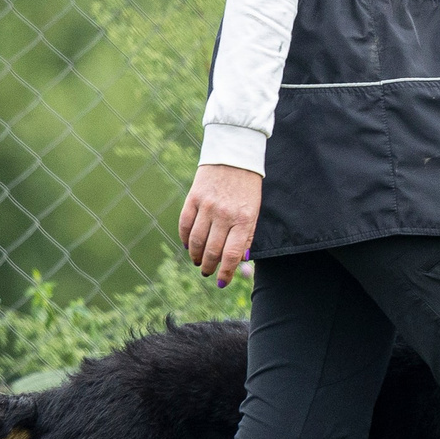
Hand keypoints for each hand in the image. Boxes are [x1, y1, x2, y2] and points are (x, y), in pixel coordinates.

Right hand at [179, 163, 261, 286]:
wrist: (234, 156)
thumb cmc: (247, 188)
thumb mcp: (255, 211)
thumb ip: (247, 235)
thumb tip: (240, 260)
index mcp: (244, 219)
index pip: (232, 254)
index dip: (226, 272)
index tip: (221, 282)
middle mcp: (225, 214)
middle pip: (212, 250)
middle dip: (209, 266)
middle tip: (208, 271)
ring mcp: (207, 206)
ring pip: (197, 240)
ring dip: (196, 256)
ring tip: (198, 261)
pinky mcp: (194, 197)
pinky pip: (185, 224)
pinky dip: (185, 238)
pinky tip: (189, 245)